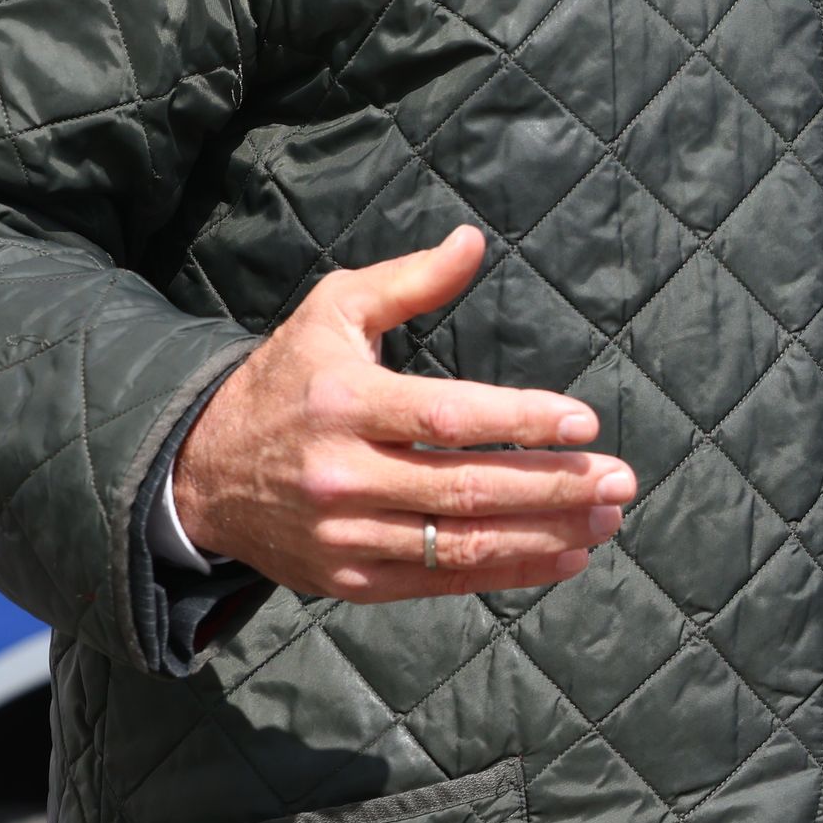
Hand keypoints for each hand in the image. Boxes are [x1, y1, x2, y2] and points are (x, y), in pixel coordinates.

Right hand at [177, 226, 635, 599]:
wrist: (202, 472)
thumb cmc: (286, 380)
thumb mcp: (333, 313)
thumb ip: (408, 281)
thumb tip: (472, 241)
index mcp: (344, 404)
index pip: (445, 417)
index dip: (519, 421)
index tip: (584, 422)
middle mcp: (342, 476)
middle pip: (465, 489)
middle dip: (552, 487)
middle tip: (620, 481)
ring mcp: (344, 537)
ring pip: (459, 544)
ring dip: (543, 535)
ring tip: (606, 521)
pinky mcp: (348, 581)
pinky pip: (439, 581)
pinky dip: (505, 572)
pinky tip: (562, 556)